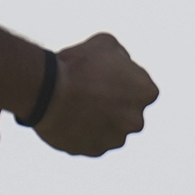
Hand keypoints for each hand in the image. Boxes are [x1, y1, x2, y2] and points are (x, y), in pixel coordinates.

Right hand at [33, 33, 158, 156]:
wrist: (48, 92)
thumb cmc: (77, 64)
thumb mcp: (105, 43)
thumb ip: (122, 56)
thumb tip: (122, 64)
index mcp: (146, 92)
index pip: (140, 87)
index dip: (121, 80)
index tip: (103, 76)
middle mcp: (136, 120)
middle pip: (127, 112)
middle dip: (113, 104)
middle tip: (89, 92)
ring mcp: (115, 139)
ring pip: (110, 129)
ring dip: (98, 120)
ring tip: (75, 105)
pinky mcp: (94, 151)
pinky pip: (90, 141)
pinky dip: (82, 133)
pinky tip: (68, 119)